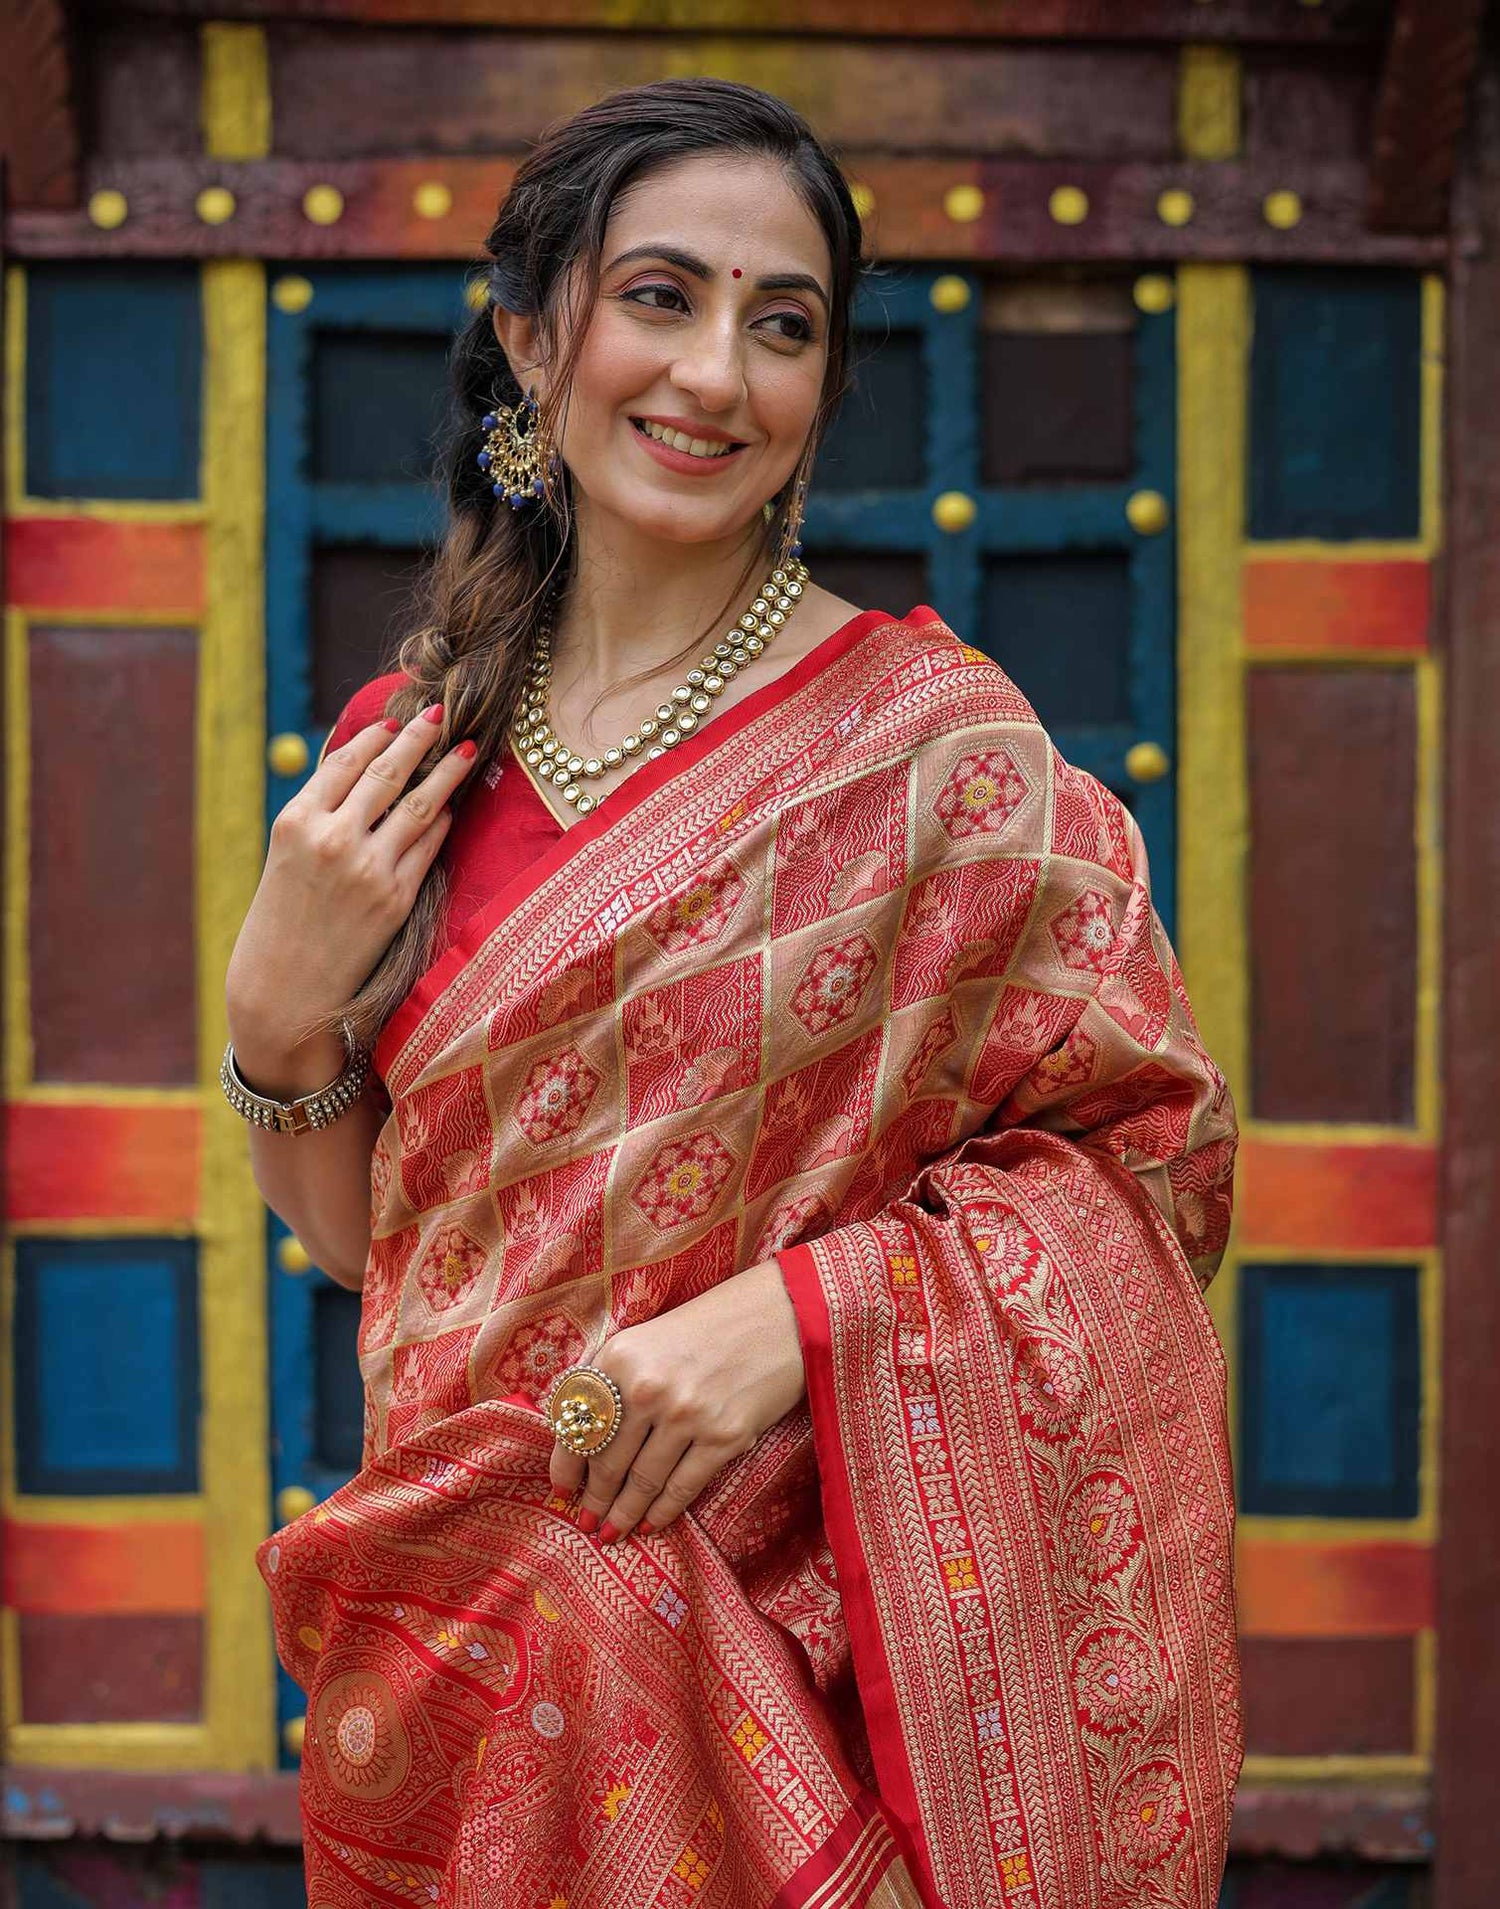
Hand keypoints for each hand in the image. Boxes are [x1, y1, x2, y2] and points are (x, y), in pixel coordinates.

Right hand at [226, 704, 477, 1049]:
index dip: (374, 737)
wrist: (284, 992)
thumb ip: (320, 818)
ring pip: (419, 804)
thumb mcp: (283, 858)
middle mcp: (332, 838)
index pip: (344, 761)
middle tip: (442, 716)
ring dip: (447, 772)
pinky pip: (429, 847)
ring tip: (467, 750)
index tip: (395, 722)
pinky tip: (452, 808)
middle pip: (387, 773)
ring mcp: (368, 868)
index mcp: (295, 821)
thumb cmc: (279, 923)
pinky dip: (442, 823)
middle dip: (419, 739)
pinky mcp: (396, 898)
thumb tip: (364, 777)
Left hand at [550, 1259, 805, 1544]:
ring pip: (642, 1481)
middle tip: (585, 1521)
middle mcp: (646, 1389)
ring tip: (611, 1532)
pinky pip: (682, 1488)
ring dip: (623, 1514)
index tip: (560, 1492)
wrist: (777, 1316)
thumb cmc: (706, 1327)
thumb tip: (576, 1431)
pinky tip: (650, 1525)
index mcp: (619, 1358)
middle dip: (594, 1499)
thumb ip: (608, 1378)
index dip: (565, 1467)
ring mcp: (686, 1416)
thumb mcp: (644, 1338)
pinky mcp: (724, 1438)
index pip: (577, 1426)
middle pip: (607, 1461)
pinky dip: (662, 1512)